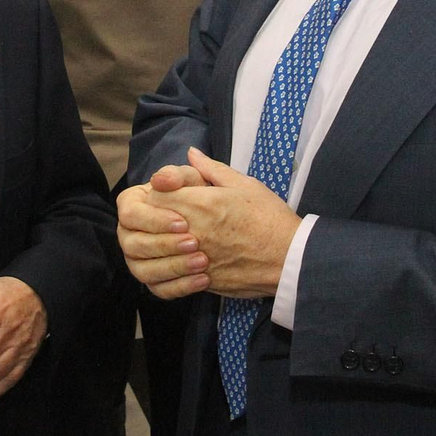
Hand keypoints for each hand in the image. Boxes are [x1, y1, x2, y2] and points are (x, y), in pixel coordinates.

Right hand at [118, 160, 212, 299]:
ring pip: (144, 271)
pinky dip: (181, 287)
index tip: (183, 222)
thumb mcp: (196, 181)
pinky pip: (160, 290)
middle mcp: (129, 234)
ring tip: (203, 262)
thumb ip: (178, 175)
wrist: (221, 226)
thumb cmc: (202, 196)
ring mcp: (138, 260)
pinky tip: (204, 279)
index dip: (153, 219)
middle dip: (165, 245)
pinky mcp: (154, 281)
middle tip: (195, 243)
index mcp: (133, 205)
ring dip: (173, 267)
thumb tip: (161, 179)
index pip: (130, 213)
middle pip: (133, 245)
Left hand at [122, 147, 298, 299]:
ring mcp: (192, 258)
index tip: (165, 190)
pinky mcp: (199, 280)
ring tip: (160, 240)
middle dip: (144, 217)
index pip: (154, 193)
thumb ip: (211, 170)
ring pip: (148, 254)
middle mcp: (191, 230)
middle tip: (157, 216)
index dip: (155, 190)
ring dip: (149, 245)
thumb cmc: (269, 217)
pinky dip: (162, 274)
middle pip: (145, 222)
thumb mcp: (244, 184)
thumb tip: (191, 154)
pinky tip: (170, 265)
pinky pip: (165, 281)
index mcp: (200, 203)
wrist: (290, 257)